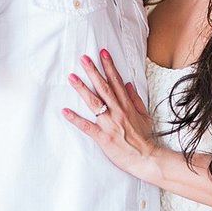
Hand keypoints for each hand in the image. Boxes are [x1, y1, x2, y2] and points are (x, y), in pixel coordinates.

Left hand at [63, 49, 155, 178]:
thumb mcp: (144, 115)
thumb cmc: (144, 138)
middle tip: (83, 59)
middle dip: (93, 72)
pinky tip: (65, 111)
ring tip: (72, 77)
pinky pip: (87, 126)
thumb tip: (128, 84)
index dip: (109, 66)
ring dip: (82, 89)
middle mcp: (118, 111)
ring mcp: (109, 124)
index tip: (102, 53)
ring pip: (94, 103)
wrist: (146, 157)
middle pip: (103, 88)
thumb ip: (136, 99)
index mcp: (127, 105)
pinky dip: (76, 119)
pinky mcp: (103, 137)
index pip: (116, 81)